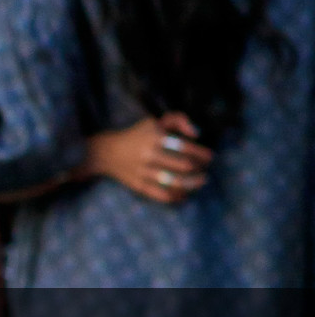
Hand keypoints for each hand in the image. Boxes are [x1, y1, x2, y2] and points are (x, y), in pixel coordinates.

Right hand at [80, 112, 211, 203]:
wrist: (106, 152)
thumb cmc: (136, 135)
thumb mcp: (154, 121)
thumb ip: (178, 119)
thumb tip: (196, 134)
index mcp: (154, 137)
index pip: (184, 146)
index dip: (201, 153)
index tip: (209, 157)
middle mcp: (149, 154)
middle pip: (183, 165)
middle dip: (199, 169)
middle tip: (205, 170)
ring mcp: (143, 172)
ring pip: (174, 181)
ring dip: (192, 184)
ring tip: (200, 182)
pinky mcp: (139, 186)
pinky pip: (161, 194)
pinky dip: (176, 196)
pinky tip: (184, 195)